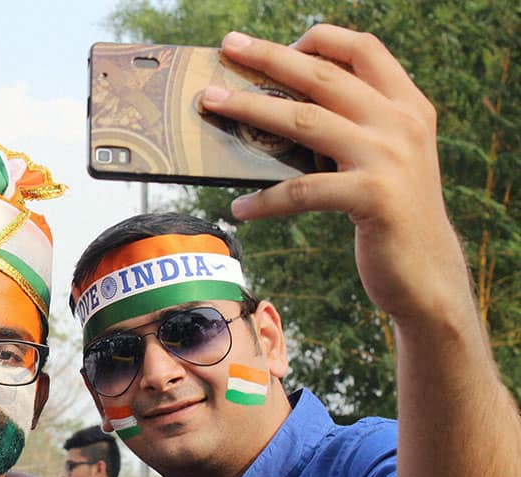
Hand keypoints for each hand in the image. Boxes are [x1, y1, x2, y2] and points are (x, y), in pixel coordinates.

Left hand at [202, 25, 469, 322]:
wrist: (428, 273)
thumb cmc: (391, 215)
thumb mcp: (384, 159)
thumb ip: (353, 127)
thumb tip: (280, 110)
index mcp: (407, 106)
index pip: (364, 49)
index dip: (318, 39)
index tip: (275, 44)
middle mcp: (402, 123)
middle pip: (323, 76)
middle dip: (270, 57)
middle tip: (230, 47)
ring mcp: (389, 157)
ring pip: (305, 121)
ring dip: (250, 109)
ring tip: (212, 104)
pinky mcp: (373, 197)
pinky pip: (303, 190)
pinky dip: (266, 199)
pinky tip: (240, 208)